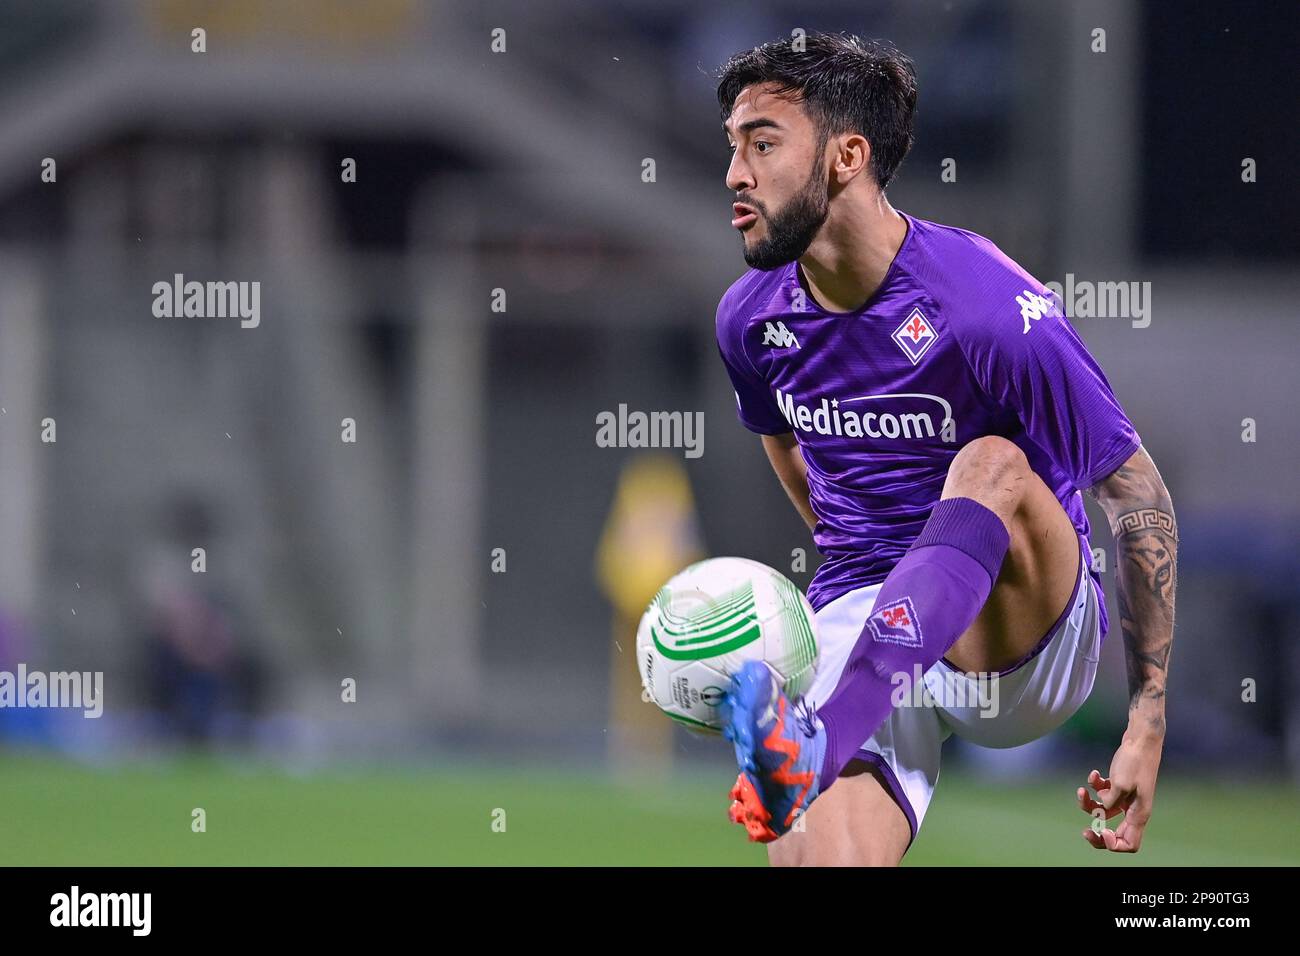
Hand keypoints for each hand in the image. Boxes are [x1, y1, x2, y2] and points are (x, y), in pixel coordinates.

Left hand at [1076, 735, 1161, 851]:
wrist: (1141, 738)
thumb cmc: (1134, 761)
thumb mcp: (1120, 784)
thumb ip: (1109, 801)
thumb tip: (1102, 809)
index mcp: (1138, 814)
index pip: (1129, 843)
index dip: (1113, 844)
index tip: (1102, 831)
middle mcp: (1133, 810)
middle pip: (1116, 833)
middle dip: (1098, 833)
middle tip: (1084, 832)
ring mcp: (1126, 798)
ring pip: (1104, 812)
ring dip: (1089, 804)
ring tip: (1081, 791)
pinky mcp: (1119, 785)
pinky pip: (1103, 794)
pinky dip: (1095, 786)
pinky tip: (1094, 773)